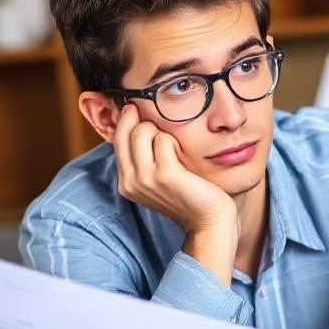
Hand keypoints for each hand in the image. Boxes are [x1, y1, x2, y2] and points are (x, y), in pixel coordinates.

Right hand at [112, 103, 238, 284]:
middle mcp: (130, 182)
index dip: (128, 120)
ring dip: (163, 132)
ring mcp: (146, 179)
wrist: (210, 221)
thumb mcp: (159, 178)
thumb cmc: (190, 196)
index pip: (118, 139)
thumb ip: (145, 158)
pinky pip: (164, 139)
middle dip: (146, 123)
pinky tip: (185, 154)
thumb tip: (137, 122)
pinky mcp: (165, 175)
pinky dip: (176, 142)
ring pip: (144, 131)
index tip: (137, 107)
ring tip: (176, 147)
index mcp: (126, 183)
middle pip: (129, 132)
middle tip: (166, 131)